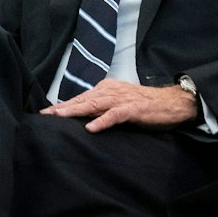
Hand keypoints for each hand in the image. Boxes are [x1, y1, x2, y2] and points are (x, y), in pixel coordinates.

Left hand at [41, 79, 196, 132]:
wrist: (172, 102)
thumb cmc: (145, 105)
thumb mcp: (120, 104)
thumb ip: (103, 108)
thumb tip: (84, 118)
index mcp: (107, 89)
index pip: (81, 97)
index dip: (64, 105)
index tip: (46, 113)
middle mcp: (111, 91)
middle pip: (83, 100)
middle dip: (63, 108)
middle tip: (45, 115)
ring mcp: (122, 99)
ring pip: (94, 104)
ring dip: (76, 111)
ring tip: (60, 117)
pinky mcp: (133, 109)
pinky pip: (115, 115)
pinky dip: (102, 121)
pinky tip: (91, 127)